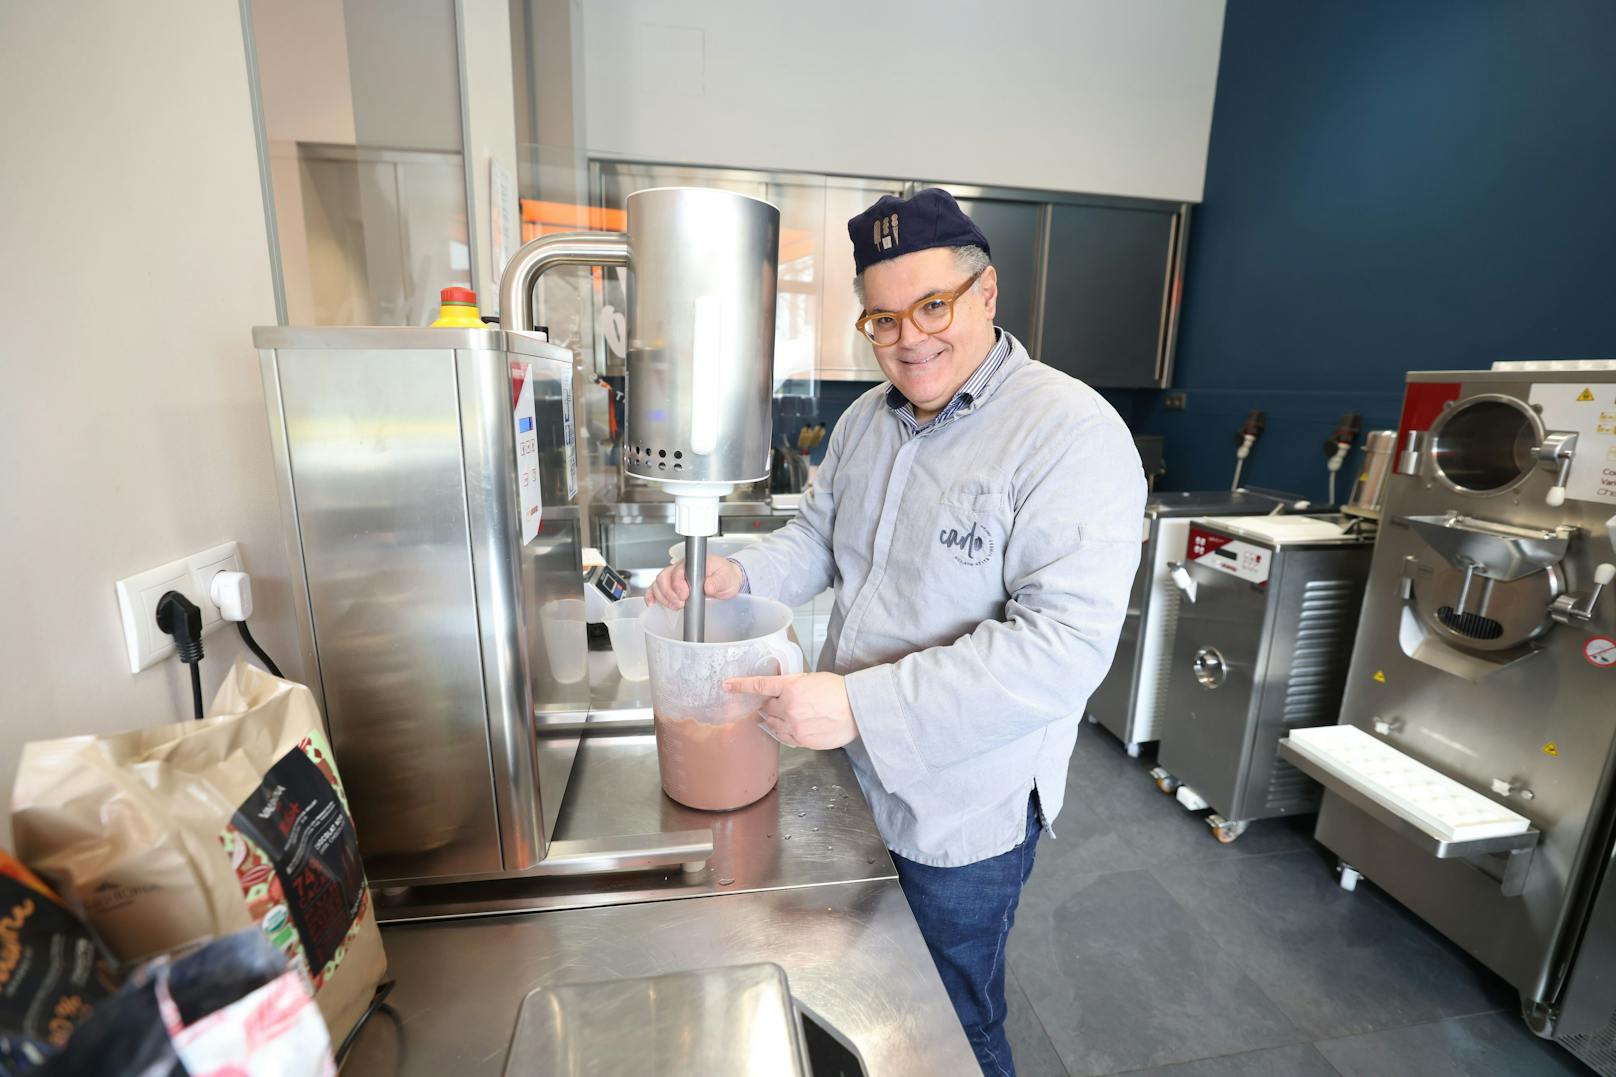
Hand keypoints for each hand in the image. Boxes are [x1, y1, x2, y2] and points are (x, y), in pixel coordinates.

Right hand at [647, 555, 743, 609]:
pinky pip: (655, 589)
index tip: (684, 595)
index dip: (678, 584)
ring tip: (675, 606)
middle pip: (664, 577)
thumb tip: (708, 587)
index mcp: (694, 563)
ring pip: (658, 584)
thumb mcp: (726, 578)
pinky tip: (652, 604)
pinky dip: (651, 596)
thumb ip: (717, 582)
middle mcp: (681, 568)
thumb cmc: (726, 576)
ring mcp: (675, 577)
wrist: (727, 580)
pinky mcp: (672, 586)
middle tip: (680, 604)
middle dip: (669, 594)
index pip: (678, 571)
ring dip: (663, 597)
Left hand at [723, 672, 856, 749]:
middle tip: (781, 701)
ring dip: (775, 718)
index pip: (759, 686)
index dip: (741, 686)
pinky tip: (791, 726)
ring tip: (789, 713)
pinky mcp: (802, 741)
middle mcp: (789, 708)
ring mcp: (794, 727)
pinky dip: (783, 731)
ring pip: (772, 724)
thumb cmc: (837, 690)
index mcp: (790, 688)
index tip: (727, 686)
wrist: (856, 710)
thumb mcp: (811, 679)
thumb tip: (776, 687)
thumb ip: (790, 683)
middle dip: (769, 704)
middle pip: (766, 708)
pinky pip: (783, 737)